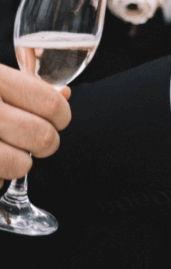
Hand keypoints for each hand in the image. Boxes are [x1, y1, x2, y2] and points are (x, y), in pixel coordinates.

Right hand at [0, 65, 71, 180]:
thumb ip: (29, 88)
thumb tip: (66, 93)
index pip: (50, 102)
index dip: (62, 117)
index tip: (57, 121)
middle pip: (43, 136)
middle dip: (46, 143)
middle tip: (35, 141)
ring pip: (22, 163)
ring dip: (22, 162)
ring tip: (9, 152)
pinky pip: (0, 180)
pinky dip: (1, 176)